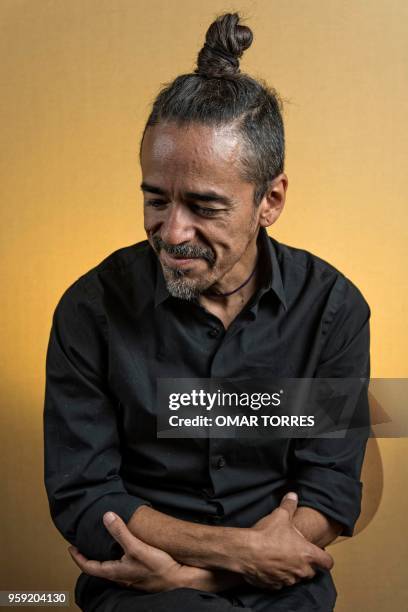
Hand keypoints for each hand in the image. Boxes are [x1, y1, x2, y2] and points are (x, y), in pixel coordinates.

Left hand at [68, 511, 188, 591]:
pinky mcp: (140, 576)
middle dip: (89, 558)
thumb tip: (106, 516)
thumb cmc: (158, 567)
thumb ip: (121, 532)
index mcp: (115, 572)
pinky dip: (116, 559)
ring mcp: (130, 578)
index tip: (71, 548)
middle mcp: (120, 578)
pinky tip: (124, 552)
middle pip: (98, 569)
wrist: (179, 580)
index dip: (78, 557)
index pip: (89, 567)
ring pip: (111, 570)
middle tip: (83, 546)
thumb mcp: (137, 546)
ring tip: (102, 546)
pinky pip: (122, 568)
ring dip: (103, 559)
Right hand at [243, 492, 333, 589]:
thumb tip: (293, 495)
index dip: (325, 558)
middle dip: (306, 564)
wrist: (246, 551)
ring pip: (296, 578)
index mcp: (307, 554)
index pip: (327, 562)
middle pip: (312, 572)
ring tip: (282, 558)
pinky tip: (270, 565)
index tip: (320, 554)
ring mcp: (287, 580)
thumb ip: (289, 505)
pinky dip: (278, 577)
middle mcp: (300, 570)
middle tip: (296, 553)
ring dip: (292, 571)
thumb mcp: (280, 515)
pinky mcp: (274, 586)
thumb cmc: (266, 535)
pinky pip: (280, 583)